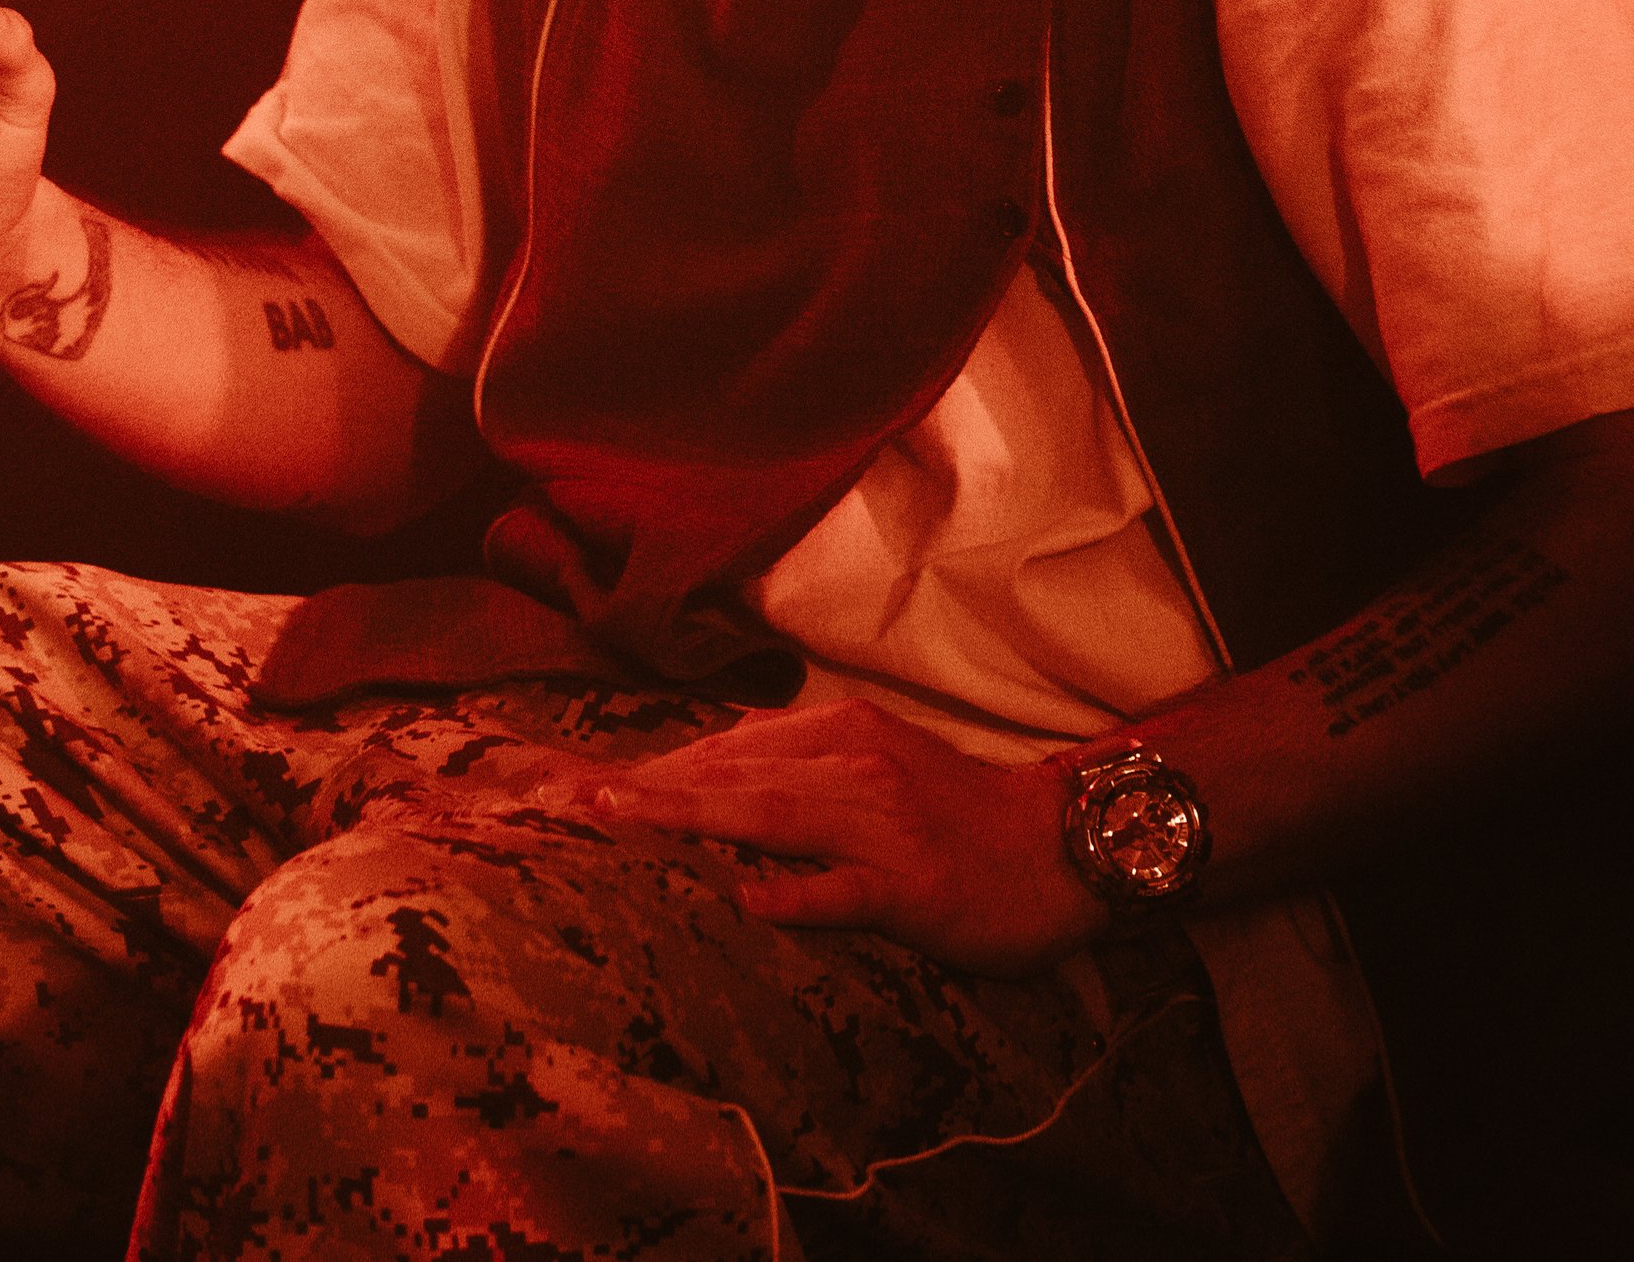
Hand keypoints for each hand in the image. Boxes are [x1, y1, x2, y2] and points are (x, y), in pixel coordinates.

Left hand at [590, 698, 1108, 976]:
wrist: (1059, 844)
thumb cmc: (960, 813)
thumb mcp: (876, 767)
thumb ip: (804, 767)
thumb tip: (721, 769)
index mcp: (842, 732)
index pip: (731, 745)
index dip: (659, 765)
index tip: (589, 784)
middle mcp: (854, 762)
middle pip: (734, 770)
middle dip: (651, 785)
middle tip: (574, 802)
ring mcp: (881, 822)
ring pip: (772, 811)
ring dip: (694, 814)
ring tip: (625, 821)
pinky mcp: (910, 884)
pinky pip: (844, 889)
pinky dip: (796, 893)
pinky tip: (749, 901)